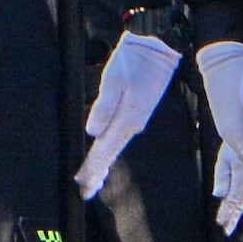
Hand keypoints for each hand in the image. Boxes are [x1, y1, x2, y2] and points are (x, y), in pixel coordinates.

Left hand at [77, 30, 181, 197]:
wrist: (158, 49)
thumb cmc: (132, 61)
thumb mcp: (114, 80)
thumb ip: (104, 107)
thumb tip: (92, 132)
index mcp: (126, 119)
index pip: (105, 150)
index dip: (93, 169)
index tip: (84, 187)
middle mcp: (132, 124)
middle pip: (110, 153)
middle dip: (97, 173)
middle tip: (84, 192)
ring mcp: (135, 120)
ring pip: (115, 147)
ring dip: (103, 164)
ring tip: (92, 181)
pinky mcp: (136, 114)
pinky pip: (119, 138)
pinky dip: (110, 150)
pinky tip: (105, 155)